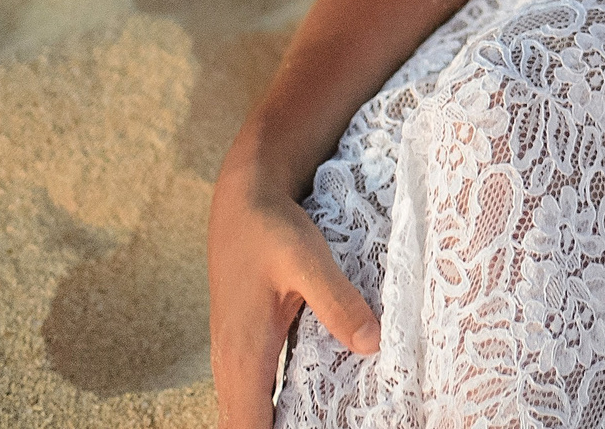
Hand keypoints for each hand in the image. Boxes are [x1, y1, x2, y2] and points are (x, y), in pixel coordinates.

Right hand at [208, 165, 378, 428]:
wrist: (243, 198)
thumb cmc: (271, 228)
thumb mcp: (308, 259)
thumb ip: (337, 301)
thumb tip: (372, 344)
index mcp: (244, 354)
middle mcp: (232, 364)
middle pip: (244, 428)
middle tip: (331, 425)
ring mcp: (234, 356)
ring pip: (246, 413)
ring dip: (277, 424)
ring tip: (327, 420)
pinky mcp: (244, 345)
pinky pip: (252, 395)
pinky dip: (273, 410)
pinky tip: (308, 408)